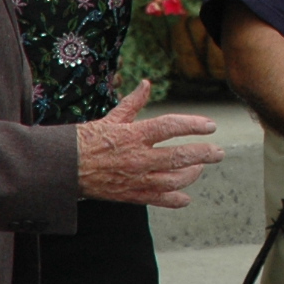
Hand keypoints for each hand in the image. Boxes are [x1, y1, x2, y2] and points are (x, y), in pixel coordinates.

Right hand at [74, 80, 224, 207]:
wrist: (64, 169)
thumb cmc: (88, 140)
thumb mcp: (112, 118)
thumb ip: (133, 102)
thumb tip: (146, 83)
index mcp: (134, 135)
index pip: (171, 127)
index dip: (193, 125)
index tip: (210, 126)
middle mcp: (138, 158)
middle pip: (180, 157)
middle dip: (204, 154)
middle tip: (219, 152)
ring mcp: (136, 179)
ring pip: (174, 180)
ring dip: (192, 174)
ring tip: (200, 167)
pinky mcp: (131, 195)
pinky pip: (158, 200)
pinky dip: (175, 200)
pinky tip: (185, 198)